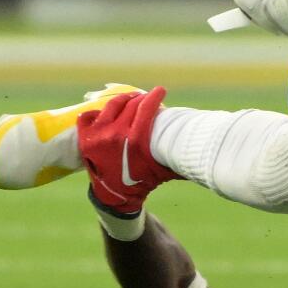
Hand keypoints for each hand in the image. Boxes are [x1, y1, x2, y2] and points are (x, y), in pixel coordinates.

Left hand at [77, 87, 177, 213]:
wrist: (115, 197)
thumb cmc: (143, 181)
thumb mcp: (163, 168)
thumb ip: (177, 154)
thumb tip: (203, 142)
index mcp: (135, 140)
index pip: (146, 108)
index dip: (156, 96)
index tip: (161, 90)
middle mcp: (115, 134)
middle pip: (131, 104)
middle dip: (142, 98)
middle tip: (148, 99)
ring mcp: (97, 135)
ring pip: (112, 105)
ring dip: (124, 100)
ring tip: (131, 100)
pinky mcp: (85, 138)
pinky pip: (88, 115)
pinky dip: (98, 112)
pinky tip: (107, 113)